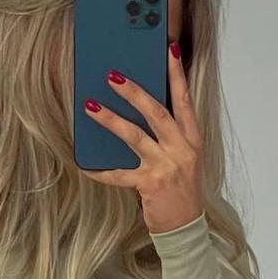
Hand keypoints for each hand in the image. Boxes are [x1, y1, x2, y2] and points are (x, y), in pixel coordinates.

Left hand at [79, 40, 204, 234]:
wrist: (186, 228)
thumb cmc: (181, 190)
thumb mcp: (183, 158)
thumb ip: (168, 136)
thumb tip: (141, 107)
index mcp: (192, 140)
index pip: (185, 101)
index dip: (177, 75)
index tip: (169, 50)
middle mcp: (182, 150)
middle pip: (157, 113)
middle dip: (135, 92)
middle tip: (113, 76)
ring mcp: (166, 168)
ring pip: (136, 137)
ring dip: (111, 120)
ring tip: (91, 107)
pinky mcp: (149, 186)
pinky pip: (119, 174)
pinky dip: (101, 171)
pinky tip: (85, 165)